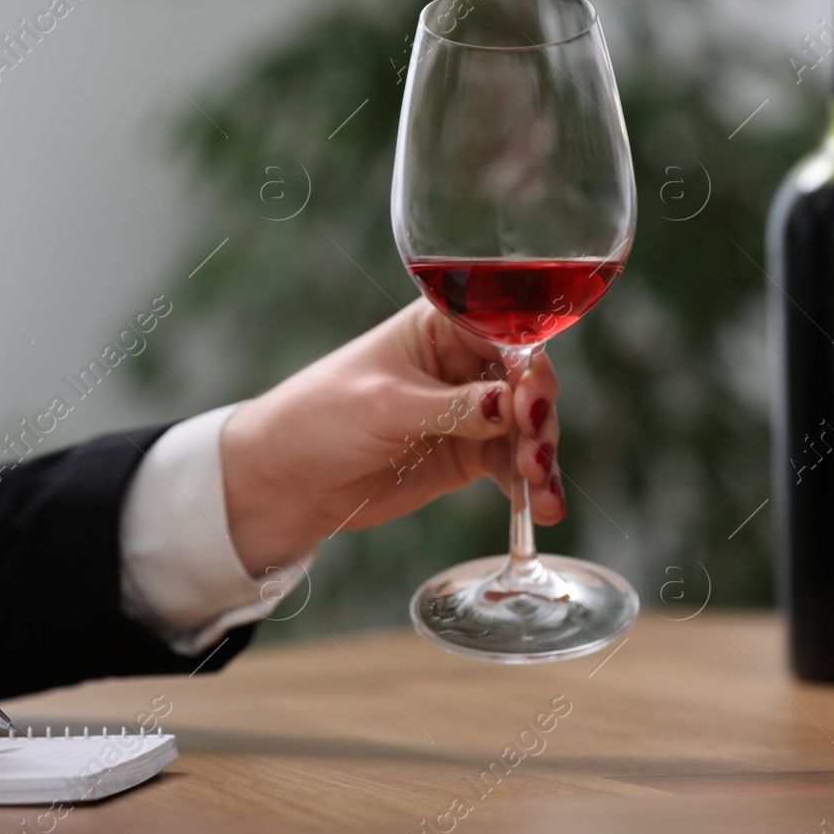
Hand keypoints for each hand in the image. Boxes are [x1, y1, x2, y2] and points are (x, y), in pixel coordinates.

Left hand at [222, 299, 563, 573]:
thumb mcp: (387, 405)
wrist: (288, 479)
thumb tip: (512, 405)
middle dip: (539, 416)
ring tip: (540, 489)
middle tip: (535, 451)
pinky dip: (530, 487)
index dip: (528, 364)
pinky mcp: (469, 454)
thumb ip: (453, 407)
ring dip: (541, 457)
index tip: (530, 400)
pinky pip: (512, 467)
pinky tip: (544, 508)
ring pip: (528, 427)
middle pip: (527, 381)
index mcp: (443, 326)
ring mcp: (472, 411)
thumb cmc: (321, 417)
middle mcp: (465, 363)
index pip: (506, 332)